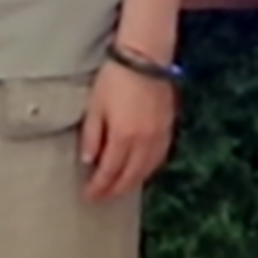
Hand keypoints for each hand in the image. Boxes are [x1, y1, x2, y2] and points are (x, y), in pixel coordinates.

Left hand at [82, 55, 177, 199]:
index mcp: (124, 137)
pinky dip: (148, 170)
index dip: (99, 187)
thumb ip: (92, 135)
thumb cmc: (114, 79)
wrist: (144, 59)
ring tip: (118, 189)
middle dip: (115, 190)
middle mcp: (145, 142)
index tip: (89, 196)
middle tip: (101, 198)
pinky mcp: (168, 129)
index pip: (110, 171)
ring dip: (132, 182)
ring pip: (147, 170)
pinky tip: (140, 172)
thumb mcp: (94, 106)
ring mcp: (160, 136)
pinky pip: (159, 158)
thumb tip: (89, 161)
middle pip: (130, 176)